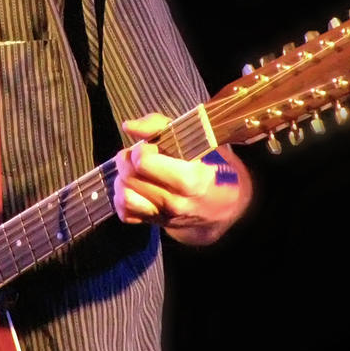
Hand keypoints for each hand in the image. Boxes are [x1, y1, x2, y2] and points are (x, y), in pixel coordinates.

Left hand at [114, 113, 250, 243]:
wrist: (226, 206)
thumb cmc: (213, 167)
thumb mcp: (197, 140)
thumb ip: (159, 127)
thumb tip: (128, 126)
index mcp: (190, 179)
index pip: (143, 162)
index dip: (143, 148)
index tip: (153, 146)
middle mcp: (175, 202)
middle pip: (130, 176)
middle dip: (129, 159)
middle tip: (140, 154)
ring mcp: (164, 216)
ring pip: (123, 196)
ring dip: (123, 180)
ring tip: (135, 171)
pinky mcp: (156, 224)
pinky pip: (125, 213)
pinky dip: (123, 199)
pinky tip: (135, 188)